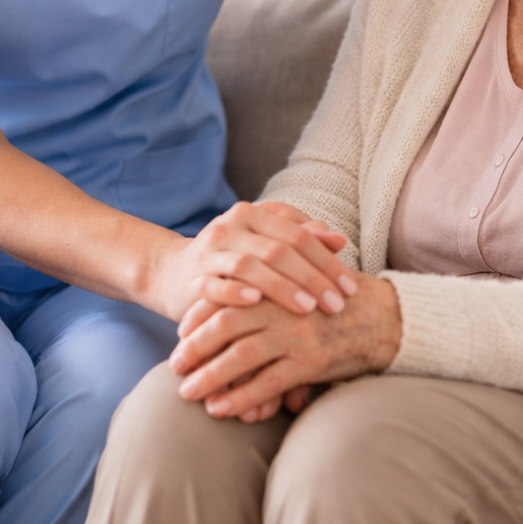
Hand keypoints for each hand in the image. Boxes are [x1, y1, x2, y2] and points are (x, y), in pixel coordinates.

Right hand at [156, 200, 354, 322]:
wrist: (172, 273)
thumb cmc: (231, 260)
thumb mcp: (265, 244)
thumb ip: (300, 238)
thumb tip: (339, 240)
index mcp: (253, 214)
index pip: (299, 234)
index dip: (327, 260)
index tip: (350, 287)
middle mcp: (231, 226)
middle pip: (279, 249)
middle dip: (312, 278)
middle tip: (337, 304)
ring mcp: (210, 250)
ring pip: (251, 265)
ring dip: (282, 288)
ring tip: (308, 309)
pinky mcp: (192, 277)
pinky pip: (214, 284)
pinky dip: (235, 293)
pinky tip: (256, 304)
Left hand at [169, 273, 402, 419]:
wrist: (389, 319)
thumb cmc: (344, 299)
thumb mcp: (310, 279)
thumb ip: (277, 282)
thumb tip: (236, 294)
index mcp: (280, 282)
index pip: (229, 295)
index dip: (201, 312)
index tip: (181, 330)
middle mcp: (284, 307)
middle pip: (226, 324)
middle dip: (195, 345)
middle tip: (173, 363)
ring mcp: (296, 335)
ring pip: (240, 356)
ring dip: (209, 375)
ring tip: (186, 392)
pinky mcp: (310, 363)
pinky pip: (267, 383)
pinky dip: (239, 397)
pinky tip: (219, 409)